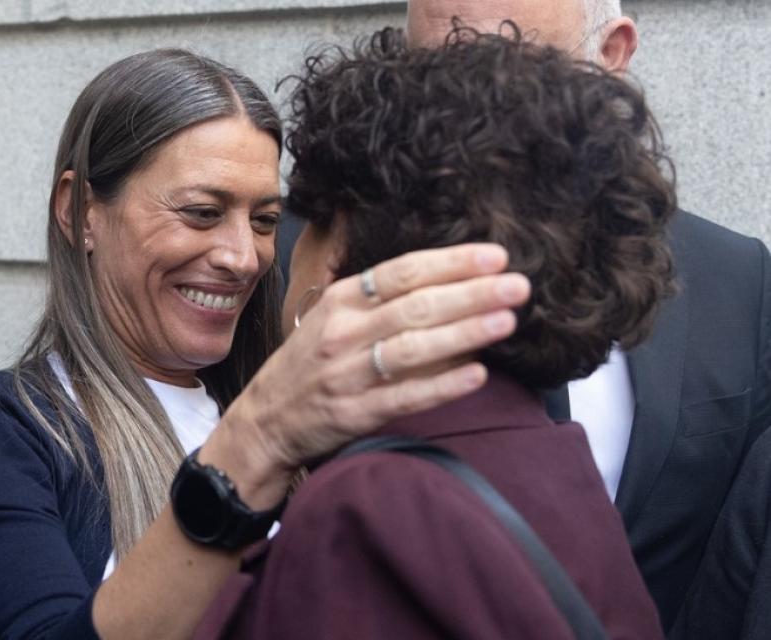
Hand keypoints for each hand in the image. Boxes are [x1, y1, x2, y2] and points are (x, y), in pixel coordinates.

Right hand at [205, 243, 529, 505]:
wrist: (267, 419)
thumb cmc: (311, 363)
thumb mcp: (335, 317)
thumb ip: (382, 300)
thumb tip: (453, 286)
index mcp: (342, 300)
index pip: (403, 272)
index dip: (451, 262)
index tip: (495, 255)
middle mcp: (343, 332)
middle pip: (415, 306)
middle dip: (471, 293)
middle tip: (518, 285)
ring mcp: (347, 374)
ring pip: (412, 348)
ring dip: (464, 333)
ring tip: (507, 321)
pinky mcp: (353, 413)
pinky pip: (404, 397)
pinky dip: (442, 386)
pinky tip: (477, 375)